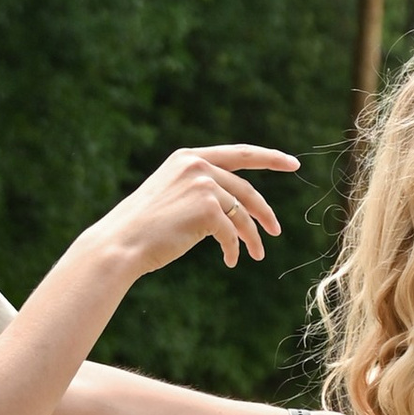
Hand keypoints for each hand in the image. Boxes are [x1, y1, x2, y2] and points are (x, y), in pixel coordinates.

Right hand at [90, 146, 295, 281]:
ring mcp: (202, 184)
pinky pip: (231, 232)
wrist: (120, 244)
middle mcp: (197, 166)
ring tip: (258, 255)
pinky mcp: (207, 208)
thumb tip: (236, 207)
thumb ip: (201, 191)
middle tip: (276, 231)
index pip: (238, 153)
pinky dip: (234, 249)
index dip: (269, 158)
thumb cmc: (144, 228)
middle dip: (263, 212)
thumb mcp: (172, 198)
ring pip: (241, 214)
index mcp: (188, 158)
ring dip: (252, 236)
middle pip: (245, 189)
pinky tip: (231, 261)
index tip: (293, 163)